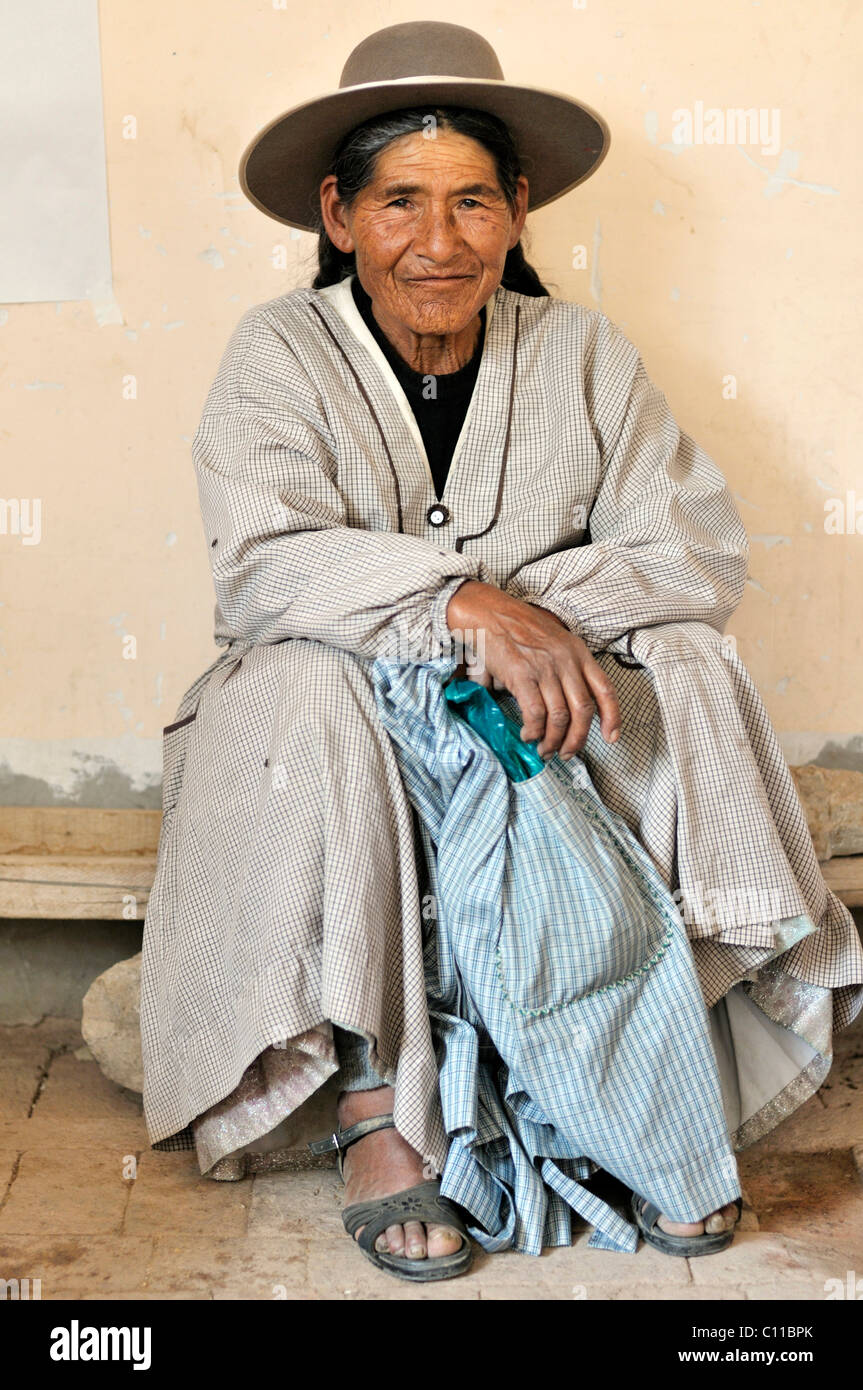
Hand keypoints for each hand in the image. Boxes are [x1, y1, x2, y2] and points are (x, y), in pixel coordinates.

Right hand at [445, 580, 619, 759]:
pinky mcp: (523, 675)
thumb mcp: (553, 641)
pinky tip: (528, 734)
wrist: (488, 612)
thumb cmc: (517, 627)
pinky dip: (534, 731)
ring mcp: (545, 668)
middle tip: (567, 753)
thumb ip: (562, 671)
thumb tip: (558, 703)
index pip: (605, 689)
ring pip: (560, 717)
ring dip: (553, 740)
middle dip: (577, 739)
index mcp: (578, 652)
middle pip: (584, 711)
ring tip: (545, 749)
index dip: (613, 717)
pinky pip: (536, 714)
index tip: (612, 737)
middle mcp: (567, 660)